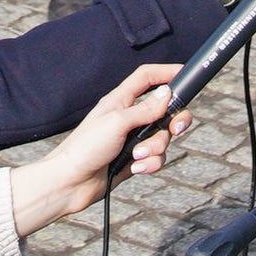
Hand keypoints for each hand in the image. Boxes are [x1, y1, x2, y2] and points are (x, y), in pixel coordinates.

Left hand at [8, 64, 186, 232]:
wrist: (71, 183)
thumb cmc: (85, 148)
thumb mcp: (117, 123)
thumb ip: (145, 109)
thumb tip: (167, 93)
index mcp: (121, 101)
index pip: (147, 78)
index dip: (166, 72)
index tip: (184, 72)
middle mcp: (130, 117)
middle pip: (165, 110)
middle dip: (174, 121)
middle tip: (176, 128)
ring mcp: (133, 139)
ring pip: (163, 137)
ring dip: (154, 148)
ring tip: (136, 156)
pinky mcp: (136, 160)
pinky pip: (156, 158)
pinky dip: (150, 163)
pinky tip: (135, 168)